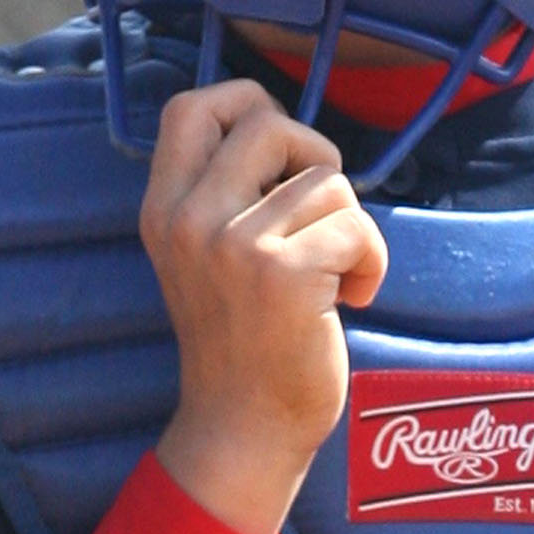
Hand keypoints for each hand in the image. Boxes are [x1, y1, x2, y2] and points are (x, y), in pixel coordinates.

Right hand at [144, 78, 387, 533]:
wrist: (243, 429)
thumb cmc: (243, 342)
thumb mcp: (205, 256)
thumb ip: (225, 194)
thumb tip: (289, 133)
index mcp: (162, 210)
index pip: (190, 106)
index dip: (245, 104)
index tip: (278, 155)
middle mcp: (187, 219)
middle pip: (266, 120)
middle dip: (313, 156)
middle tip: (319, 213)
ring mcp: (232, 244)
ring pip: (325, 178)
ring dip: (349, 226)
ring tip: (333, 275)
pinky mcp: (282, 273)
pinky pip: (356, 226)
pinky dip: (371, 262)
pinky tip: (352, 299)